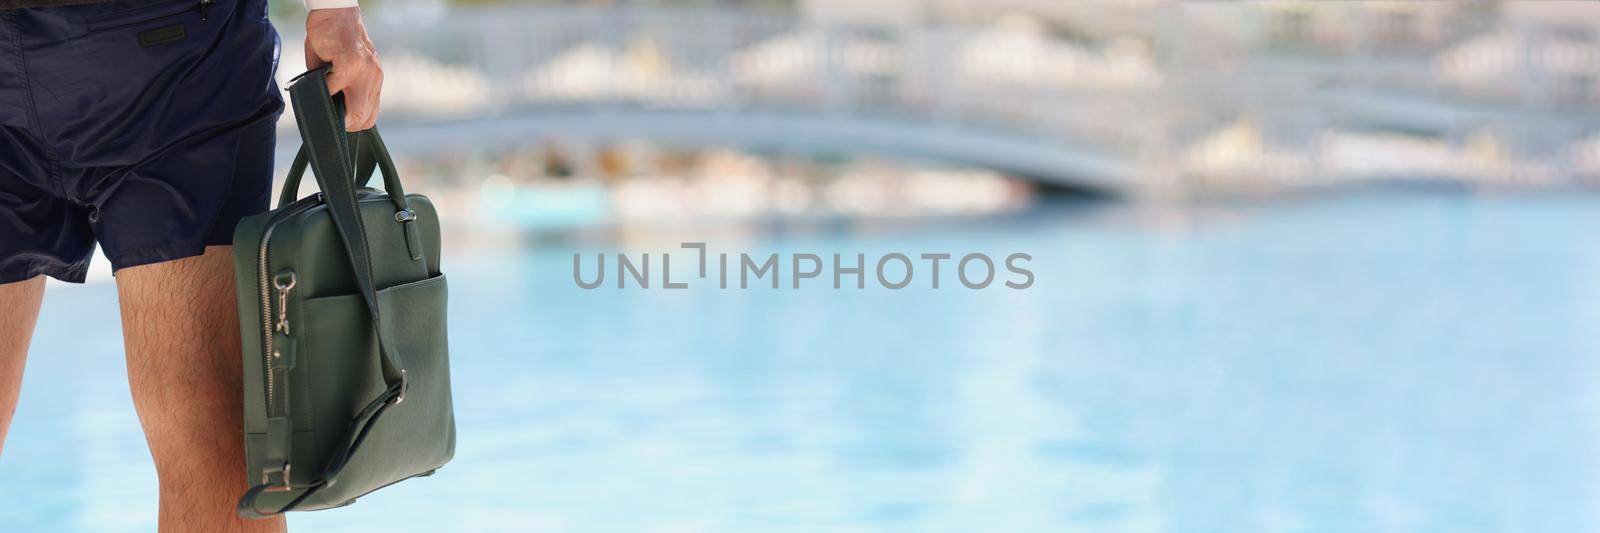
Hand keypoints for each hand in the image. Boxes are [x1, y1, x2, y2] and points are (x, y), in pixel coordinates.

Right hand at [305, 7, 381, 130]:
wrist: (334, 12)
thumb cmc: (333, 40)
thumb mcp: (340, 68)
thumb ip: (338, 88)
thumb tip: (327, 108)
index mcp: (373, 80)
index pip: (370, 115)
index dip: (353, 123)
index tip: (338, 122)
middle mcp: (373, 78)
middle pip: (364, 118)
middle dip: (344, 125)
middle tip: (329, 119)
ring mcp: (366, 72)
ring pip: (356, 110)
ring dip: (336, 111)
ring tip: (325, 103)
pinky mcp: (351, 63)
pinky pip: (334, 87)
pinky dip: (323, 89)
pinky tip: (318, 81)